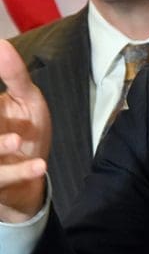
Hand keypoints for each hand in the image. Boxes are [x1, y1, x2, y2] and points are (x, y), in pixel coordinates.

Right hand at [0, 40, 49, 222]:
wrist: (30, 176)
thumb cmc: (24, 130)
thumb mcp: (25, 98)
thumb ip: (13, 74)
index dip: (0, 106)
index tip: (5, 102)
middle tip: (15, 134)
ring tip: (18, 140)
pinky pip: (2, 179)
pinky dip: (19, 173)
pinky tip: (40, 166)